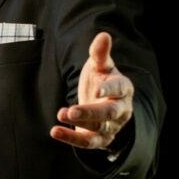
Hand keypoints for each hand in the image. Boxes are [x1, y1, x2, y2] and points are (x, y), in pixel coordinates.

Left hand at [50, 31, 133, 150]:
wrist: (101, 104)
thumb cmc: (101, 81)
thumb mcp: (100, 66)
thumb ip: (100, 53)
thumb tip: (103, 35)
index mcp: (123, 88)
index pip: (119, 88)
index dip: (109, 89)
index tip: (96, 90)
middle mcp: (121, 109)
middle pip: (110, 112)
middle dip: (91, 112)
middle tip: (71, 110)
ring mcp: (111, 127)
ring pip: (98, 128)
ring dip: (79, 124)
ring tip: (60, 115)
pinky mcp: (100, 140)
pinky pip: (88, 143)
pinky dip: (71, 139)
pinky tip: (55, 131)